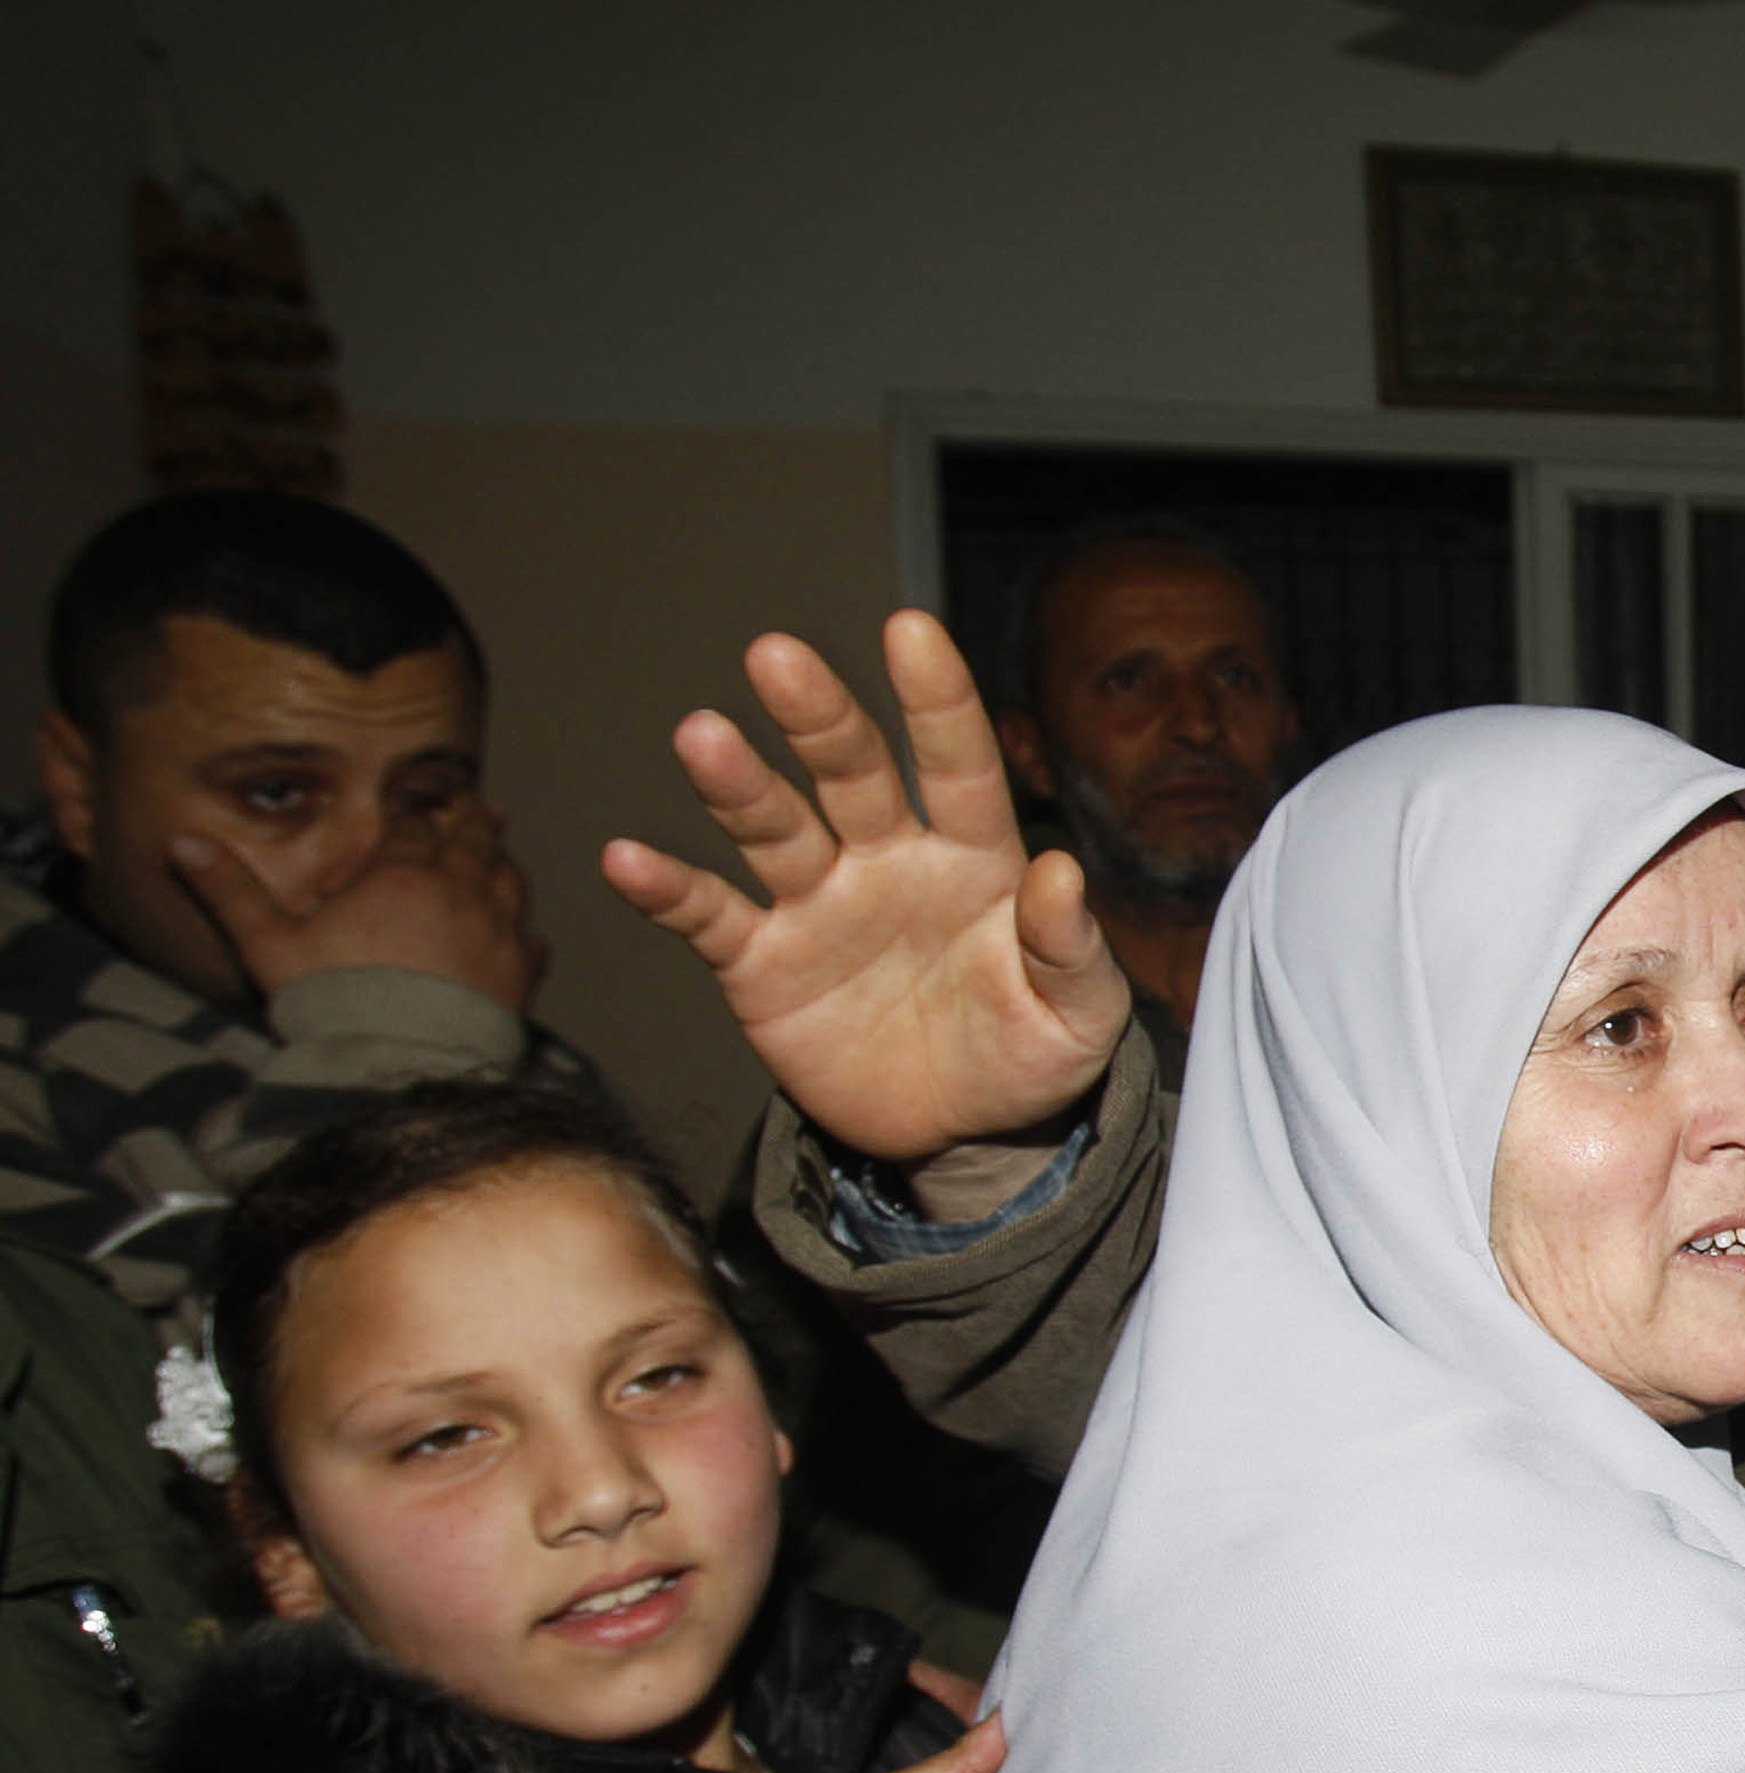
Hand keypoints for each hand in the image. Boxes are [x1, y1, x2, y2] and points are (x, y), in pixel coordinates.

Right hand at [171, 794, 545, 1009]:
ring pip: (510, 882)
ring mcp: (498, 934)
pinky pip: (533, 942)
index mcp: (402, 875)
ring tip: (498, 855)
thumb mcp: (269, 944)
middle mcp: (460, 893)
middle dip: (472, 822)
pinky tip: (523, 934)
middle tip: (478, 808)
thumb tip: (180, 843)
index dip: (413, 816)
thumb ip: (230, 891)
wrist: (401, 1068)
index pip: (413, 827)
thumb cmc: (333, 1004)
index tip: (415, 808)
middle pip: (473, 841)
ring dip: (503, 865)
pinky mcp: (521, 978)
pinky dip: (526, 931)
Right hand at [600, 611, 1132, 1165]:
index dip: (935, 700)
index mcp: (972, 859)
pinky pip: (710, 917)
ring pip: (774, 827)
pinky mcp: (764, 963)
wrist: (960, 1132)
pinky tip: (629, 861)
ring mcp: (819, 905)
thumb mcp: (1078, 1016)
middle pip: (849, 771)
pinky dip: (669, 891)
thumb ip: (1070, 948)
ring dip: (737, 785)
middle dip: (816, 717)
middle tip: (778, 657)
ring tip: (702, 736)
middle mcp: (887, 861)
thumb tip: (1061, 873)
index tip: (910, 630)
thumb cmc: (1027, 1054)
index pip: (957, 766)